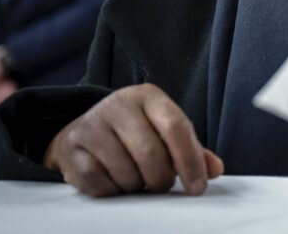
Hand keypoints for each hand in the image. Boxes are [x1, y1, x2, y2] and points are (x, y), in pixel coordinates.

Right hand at [44, 84, 223, 196]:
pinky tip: (114, 180)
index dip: (190, 161)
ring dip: (136, 186)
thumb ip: (191, 149)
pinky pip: (101, 184)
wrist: (84, 132)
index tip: (197, 187)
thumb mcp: (164, 133)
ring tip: (135, 177)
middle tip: (160, 184)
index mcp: (148, 96)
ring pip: (126, 173)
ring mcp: (91, 124)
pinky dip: (113, 191)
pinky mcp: (72, 147)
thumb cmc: (134, 134)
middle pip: (151, 154)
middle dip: (161, 179)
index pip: (176, 127)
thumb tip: (215, 169)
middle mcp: (118, 104)